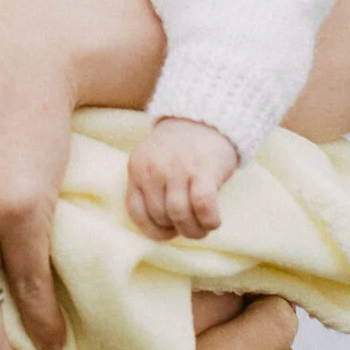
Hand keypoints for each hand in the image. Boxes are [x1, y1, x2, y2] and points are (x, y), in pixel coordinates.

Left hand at [126, 118, 240, 239]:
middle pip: (161, 216)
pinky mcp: (203, 170)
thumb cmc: (180, 150)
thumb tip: (159, 230)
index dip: (153, 230)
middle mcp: (153, 168)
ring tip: (202, 228)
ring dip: (194, 230)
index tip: (168, 231)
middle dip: (177, 229)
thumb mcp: (153, 162)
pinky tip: (213, 221)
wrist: (206, 118)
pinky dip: (209, 221)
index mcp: (137, 167)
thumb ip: (150, 189)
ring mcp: (177, 168)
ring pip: (180, 216)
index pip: (135, 211)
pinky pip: (202, 207)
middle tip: (190, 226)